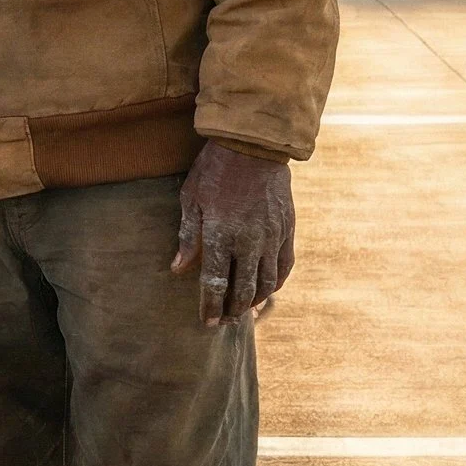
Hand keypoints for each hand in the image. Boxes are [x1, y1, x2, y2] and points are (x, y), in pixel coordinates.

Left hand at [170, 142, 294, 324]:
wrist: (254, 143)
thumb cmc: (215, 168)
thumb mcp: (192, 197)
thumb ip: (188, 236)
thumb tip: (178, 269)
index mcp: (221, 235)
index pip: (214, 284)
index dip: (210, 307)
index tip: (207, 322)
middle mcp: (249, 242)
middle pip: (242, 290)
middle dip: (232, 311)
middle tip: (225, 321)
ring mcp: (271, 237)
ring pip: (266, 282)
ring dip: (254, 301)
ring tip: (244, 311)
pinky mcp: (287, 229)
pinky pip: (284, 266)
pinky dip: (276, 283)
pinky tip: (267, 289)